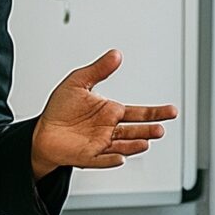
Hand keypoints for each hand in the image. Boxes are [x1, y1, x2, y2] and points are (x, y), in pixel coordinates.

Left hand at [30, 50, 178, 177]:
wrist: (42, 131)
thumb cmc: (60, 109)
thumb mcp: (78, 82)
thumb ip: (99, 69)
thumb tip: (116, 54)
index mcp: (110, 112)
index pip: (138, 113)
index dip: (155, 113)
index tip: (171, 111)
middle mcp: (109, 129)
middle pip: (135, 131)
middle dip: (148, 130)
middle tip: (160, 129)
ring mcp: (100, 144)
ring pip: (122, 146)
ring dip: (134, 145)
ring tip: (145, 142)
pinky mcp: (87, 157)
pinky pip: (101, 159)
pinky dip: (111, 160)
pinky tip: (120, 158)